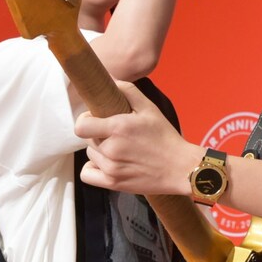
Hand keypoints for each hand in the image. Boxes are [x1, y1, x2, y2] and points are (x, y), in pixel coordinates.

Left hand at [75, 80, 201, 194]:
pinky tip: (107, 163)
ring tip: (119, 149)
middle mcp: (112, 149)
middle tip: (114, 134)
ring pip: (90, 155)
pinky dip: (93, 168)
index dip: (85, 119)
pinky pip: (87, 174)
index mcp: (118, 128)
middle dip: (96, 134)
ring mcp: (111, 168)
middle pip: (86, 139)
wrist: (180, 168)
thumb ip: (126, 90)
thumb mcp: (149, 108)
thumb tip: (108, 77)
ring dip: (99, 150)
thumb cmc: (165, 136)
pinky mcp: (112, 183)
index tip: (95, 118)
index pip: (81, 125)